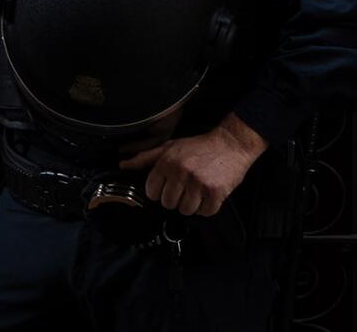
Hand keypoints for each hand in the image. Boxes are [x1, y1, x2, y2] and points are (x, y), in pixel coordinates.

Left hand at [119, 114, 267, 217]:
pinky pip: (205, 212)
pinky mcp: (215, 192)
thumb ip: (146, 157)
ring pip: (185, 210)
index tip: (172, 184)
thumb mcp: (171, 146)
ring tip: (199, 190)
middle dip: (178, 197)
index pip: (152, 193)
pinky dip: (208, 207)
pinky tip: (210, 193)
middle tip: (188, 186)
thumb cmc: (200, 146)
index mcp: (168, 162)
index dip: (161, 190)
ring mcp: (199, 183)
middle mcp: (181, 172)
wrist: (233, 143)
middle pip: (168, 204)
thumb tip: (124, 165)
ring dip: (193, 204)